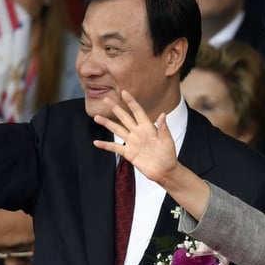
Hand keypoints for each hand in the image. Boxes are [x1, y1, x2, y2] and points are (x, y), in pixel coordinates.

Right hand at [92, 90, 211, 218]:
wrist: (164, 171)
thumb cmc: (169, 156)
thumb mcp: (167, 141)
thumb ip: (163, 128)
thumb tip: (163, 114)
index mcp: (148, 127)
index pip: (137, 111)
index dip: (131, 102)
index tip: (123, 92)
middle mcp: (138, 132)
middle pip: (124, 117)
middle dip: (115, 108)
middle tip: (105, 99)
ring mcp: (132, 142)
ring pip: (117, 130)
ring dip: (107, 123)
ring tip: (96, 117)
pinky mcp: (128, 153)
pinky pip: (115, 147)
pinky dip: (105, 145)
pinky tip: (96, 142)